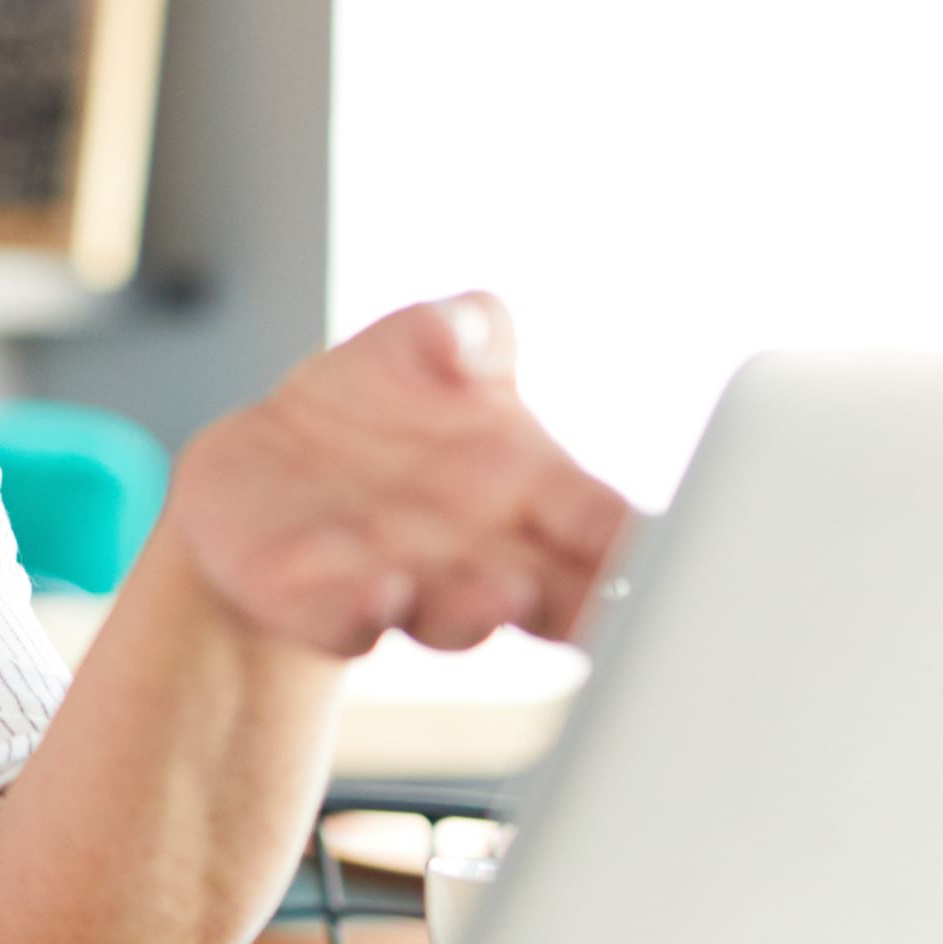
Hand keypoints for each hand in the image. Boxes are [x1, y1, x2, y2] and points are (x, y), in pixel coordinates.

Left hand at [162, 293, 632, 657]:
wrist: (265, 460)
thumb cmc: (379, 404)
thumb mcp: (423, 348)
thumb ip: (462, 329)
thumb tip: (467, 325)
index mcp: (531, 493)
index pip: (605, 528)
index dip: (640, 544)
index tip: (677, 551)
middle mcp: (481, 557)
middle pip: (556, 596)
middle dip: (584, 602)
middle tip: (608, 598)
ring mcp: (405, 587)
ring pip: (459, 616)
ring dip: (482, 610)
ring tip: (504, 593)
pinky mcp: (320, 602)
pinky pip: (346, 618)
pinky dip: (363, 610)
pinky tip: (378, 594)